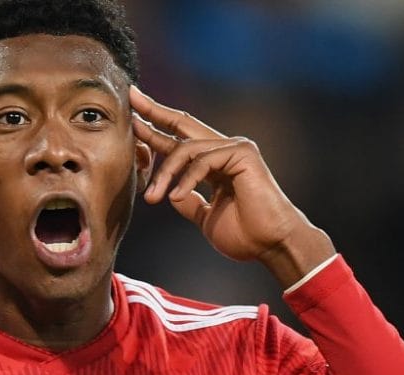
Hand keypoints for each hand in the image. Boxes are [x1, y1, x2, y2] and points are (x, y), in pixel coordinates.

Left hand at [129, 86, 334, 287]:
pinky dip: (186, 179)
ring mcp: (235, 148)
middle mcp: (224, 149)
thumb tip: (168, 193)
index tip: (132, 119)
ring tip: (153, 197)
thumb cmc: (244, 235)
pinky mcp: (243, 153)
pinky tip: (175, 196)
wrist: (271, 245)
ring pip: (186, 149)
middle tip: (132, 100)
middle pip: (182, 124)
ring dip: (164, 174)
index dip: (155, 128)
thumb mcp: (204, 216)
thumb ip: (187, 201)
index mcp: (214, 164)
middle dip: (154, 112)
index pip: (179, 140)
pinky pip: (203, 161)